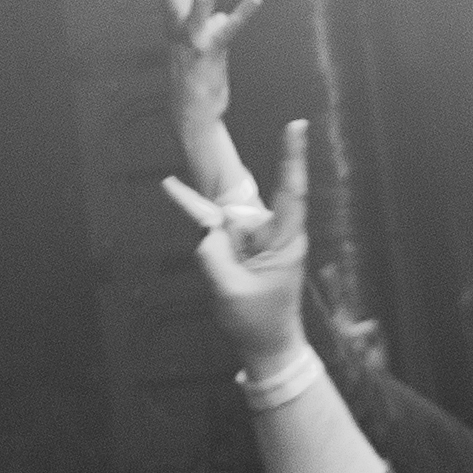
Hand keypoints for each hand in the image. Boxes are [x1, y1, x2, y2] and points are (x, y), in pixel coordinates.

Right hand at [157, 0, 260, 178]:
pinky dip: (242, 12)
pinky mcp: (212, 54)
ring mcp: (193, 40)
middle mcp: (177, 27)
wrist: (195, 116)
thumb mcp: (199, 46)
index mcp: (173, 22)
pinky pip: (227, 29)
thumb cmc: (199, 79)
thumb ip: (209, 25)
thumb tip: (222, 14)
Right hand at [159, 117, 318, 365]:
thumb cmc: (257, 321)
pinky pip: (226, 236)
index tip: (296, 126)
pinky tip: (220, 271)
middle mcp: (277, 235)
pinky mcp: (251, 248)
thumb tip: (205, 228)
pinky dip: (216, 246)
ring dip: (219, 248)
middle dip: (221, 216)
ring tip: (226, 278)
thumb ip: (213, 256)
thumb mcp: (229, 292)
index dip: (292, 158)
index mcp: (286, 242)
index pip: (291, 193)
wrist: (269, 345)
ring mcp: (264, 241)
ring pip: (229, 225)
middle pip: (242, 209)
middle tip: (177, 188)